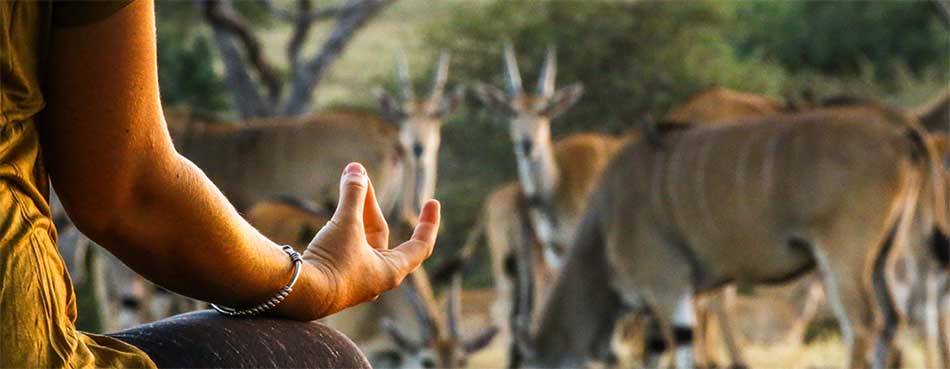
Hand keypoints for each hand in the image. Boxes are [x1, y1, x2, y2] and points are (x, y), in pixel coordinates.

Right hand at [303, 162, 439, 315]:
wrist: (299, 293)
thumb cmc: (332, 262)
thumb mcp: (346, 224)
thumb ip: (353, 195)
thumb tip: (356, 169)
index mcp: (391, 270)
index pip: (420, 246)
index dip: (428, 223)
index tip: (432, 203)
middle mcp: (376, 277)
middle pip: (379, 233)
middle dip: (369, 204)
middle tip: (358, 176)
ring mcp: (355, 279)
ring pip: (360, 239)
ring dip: (354, 213)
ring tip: (348, 183)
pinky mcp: (335, 277)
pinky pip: (345, 247)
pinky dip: (343, 227)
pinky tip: (333, 215)